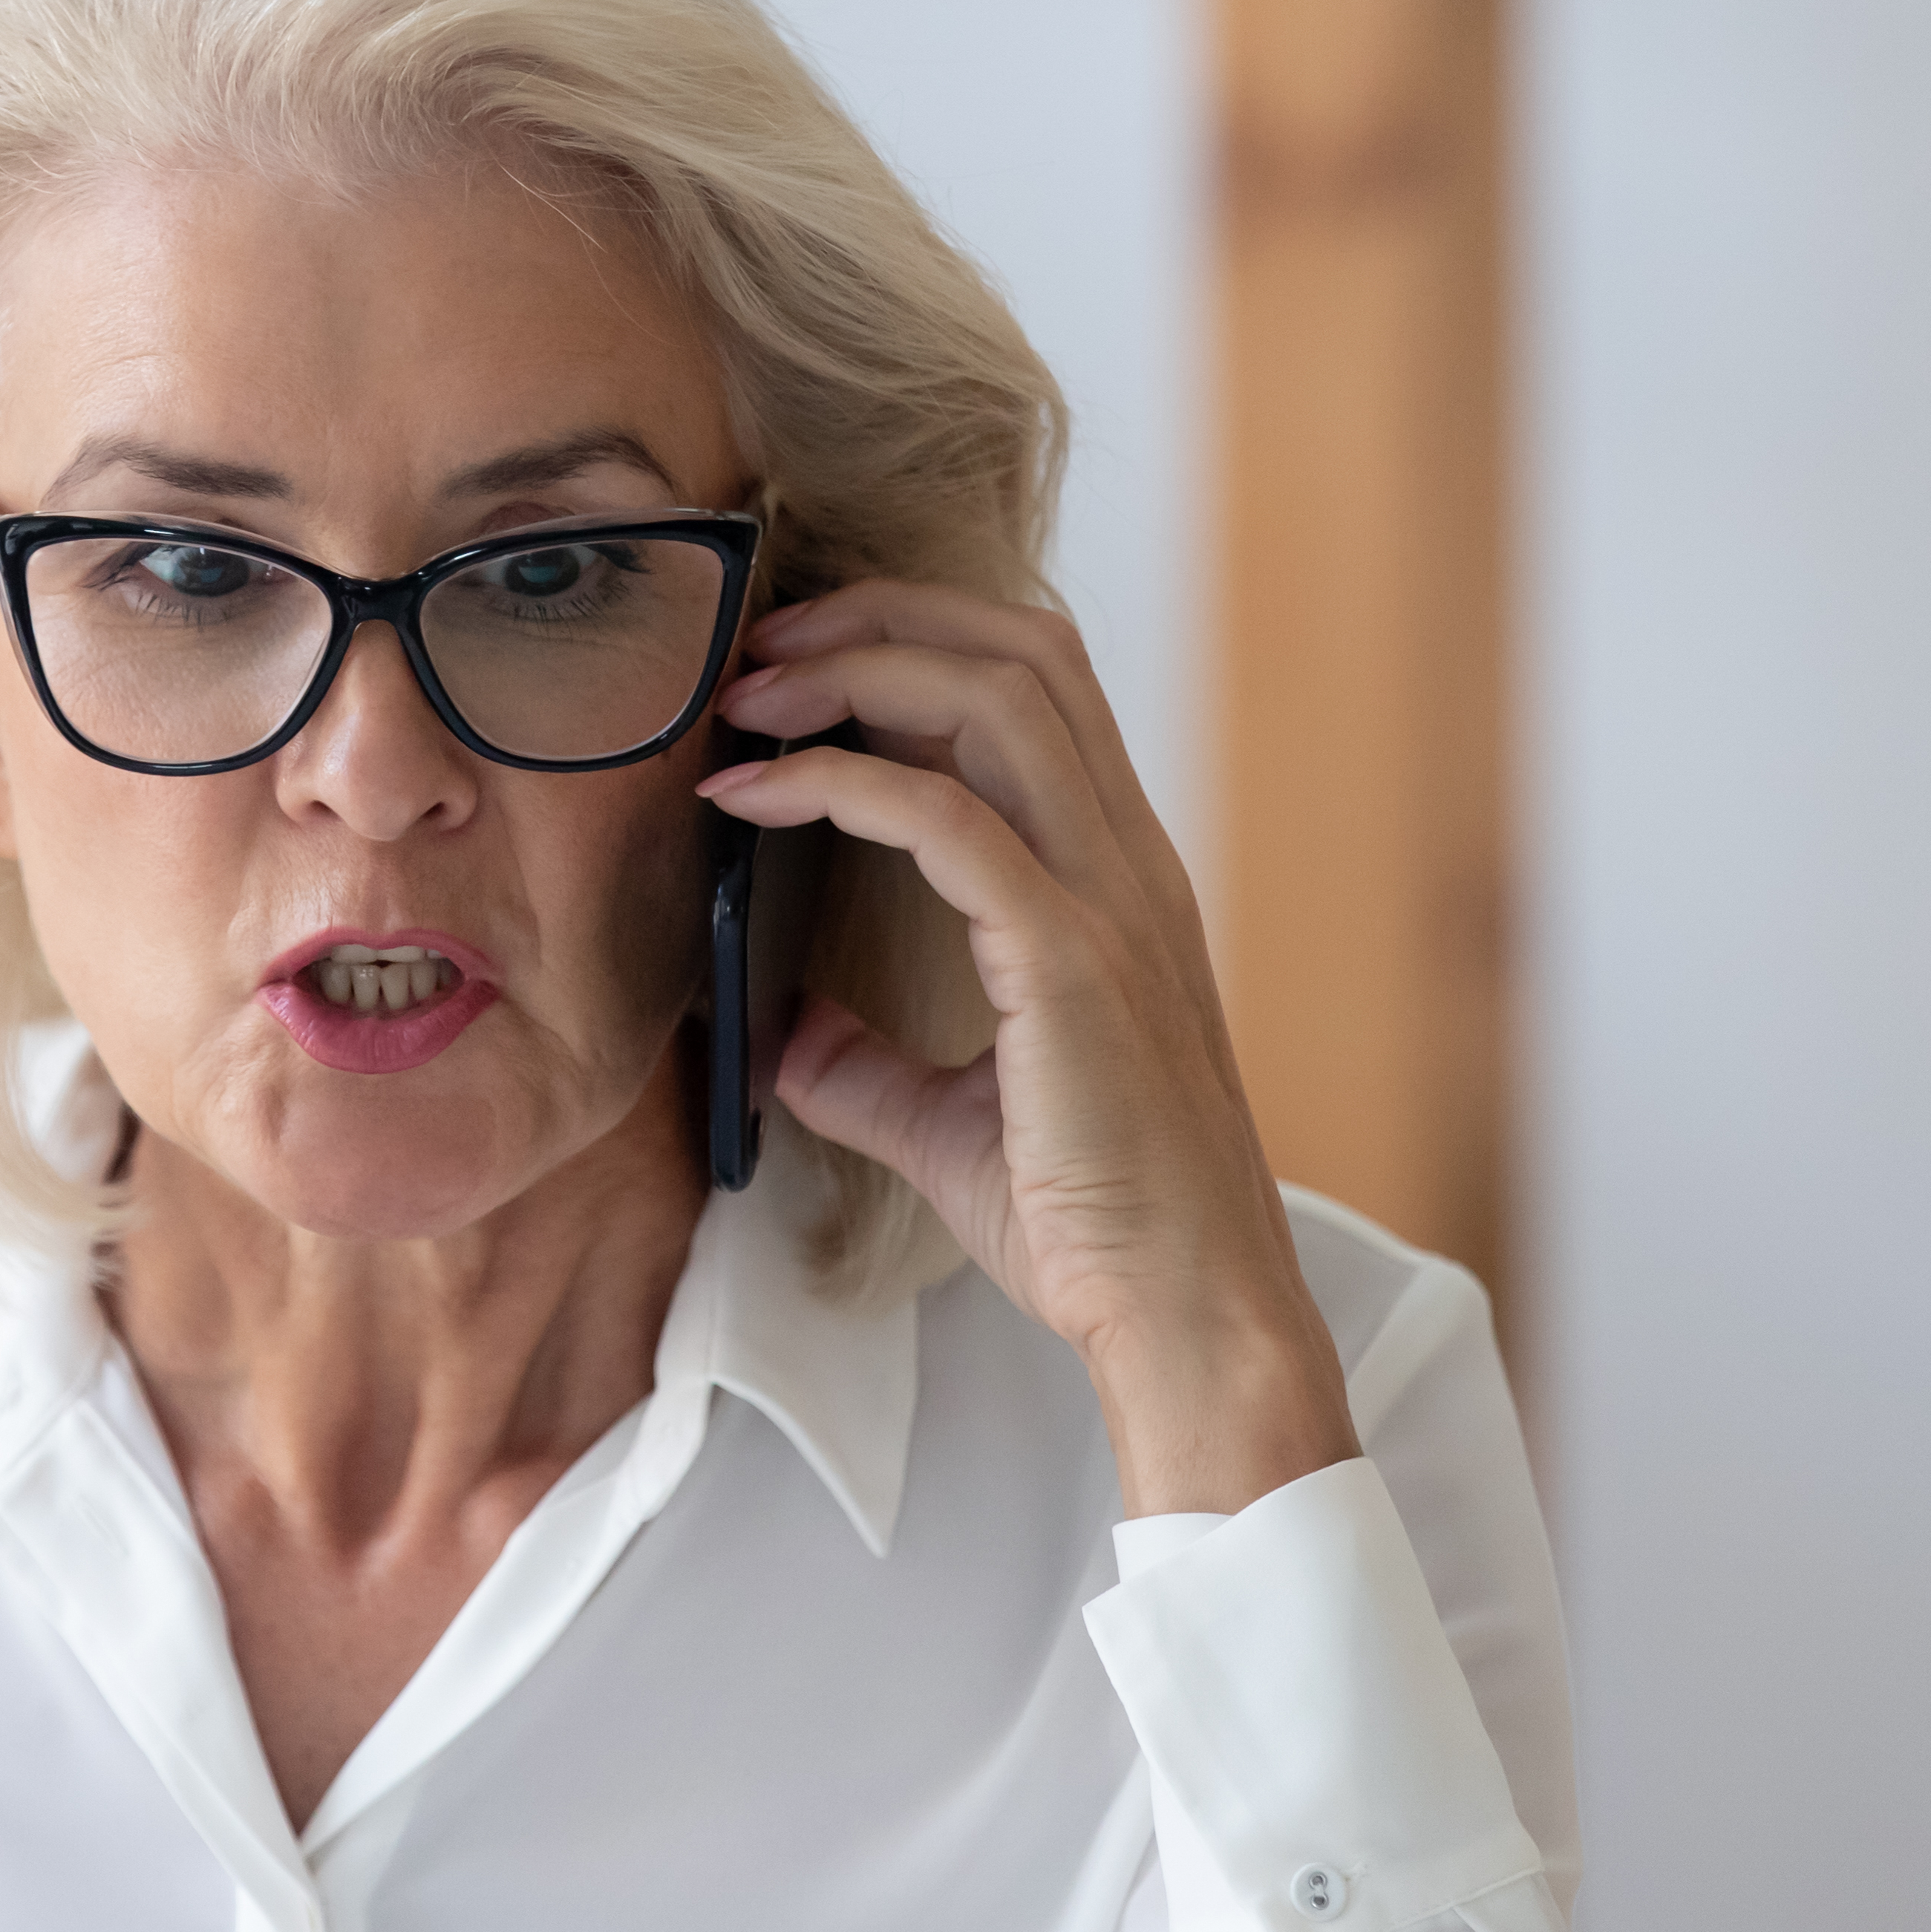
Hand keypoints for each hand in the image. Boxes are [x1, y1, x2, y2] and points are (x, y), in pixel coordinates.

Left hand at [699, 580, 1357, 1517]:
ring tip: (746, 698)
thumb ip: (867, 1065)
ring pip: (998, 695)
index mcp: (1114, 882)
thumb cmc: (1093, 1225)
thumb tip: (780, 1032)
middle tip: (755, 650)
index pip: (1032, 690)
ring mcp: (1109, 905)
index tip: (790, 677)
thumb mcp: (948, 1126)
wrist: (1184, 1315)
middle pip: (1021, 650)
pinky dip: (837, 780)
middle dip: (878, 616)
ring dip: (854, 667)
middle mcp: (1126, 865)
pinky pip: (949, 819)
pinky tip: (752, 795)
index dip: (911, 644)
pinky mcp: (1071, 963)